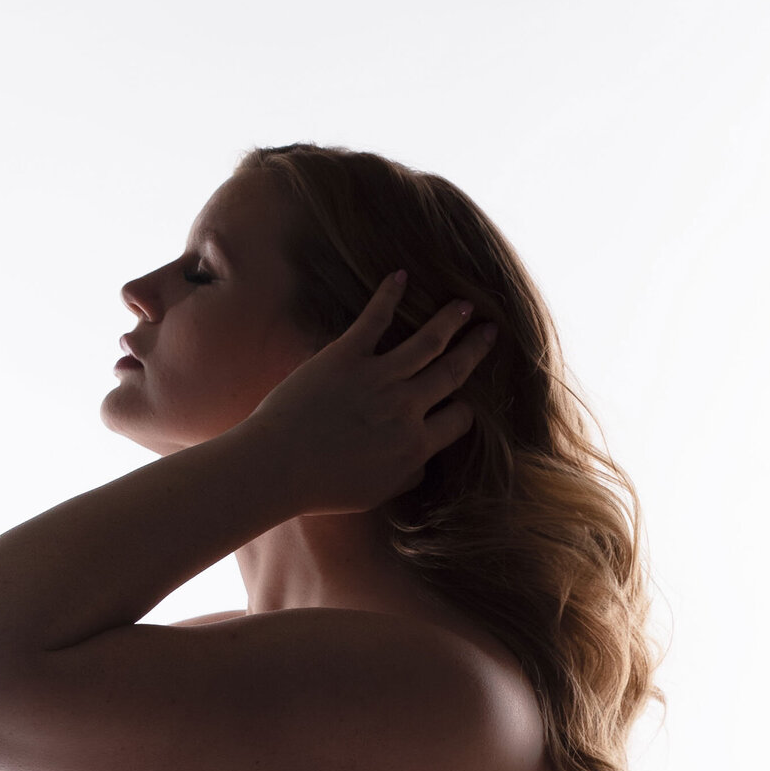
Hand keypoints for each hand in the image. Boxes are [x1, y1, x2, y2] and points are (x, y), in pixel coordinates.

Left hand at [247, 272, 498, 516]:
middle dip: (475, 350)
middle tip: (491, 331)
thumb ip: (405, 477)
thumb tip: (422, 467)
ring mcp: (379, 379)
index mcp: (416, 446)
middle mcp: (406, 409)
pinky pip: (375, 318)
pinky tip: (401, 276)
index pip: (459, 421)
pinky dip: (389, 294)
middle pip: (453, 373)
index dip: (466, 411)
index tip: (467, 400)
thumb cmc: (323, 488)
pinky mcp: (347, 357)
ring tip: (465, 304)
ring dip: (450, 319)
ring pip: (428, 341)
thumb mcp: (375, 494)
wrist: (278, 468)